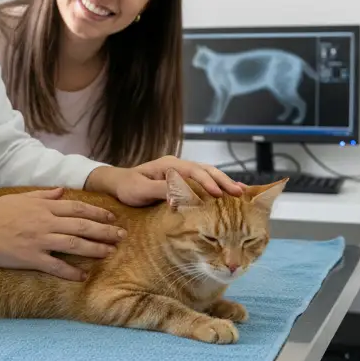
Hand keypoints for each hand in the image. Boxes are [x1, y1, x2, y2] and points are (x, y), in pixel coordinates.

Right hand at [0, 188, 124, 281]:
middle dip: (105, 231)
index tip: (112, 217)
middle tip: (121, 236)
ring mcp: (39, 241)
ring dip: (95, 249)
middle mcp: (45, 222)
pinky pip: (55, 266)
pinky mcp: (30, 258)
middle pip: (82, 226)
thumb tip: (61, 191)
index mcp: (44, 207)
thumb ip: (43, 195)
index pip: (78, 209)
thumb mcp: (20, 197)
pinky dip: (71, 272)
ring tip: (110, 253)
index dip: (97, 213)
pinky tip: (83, 276)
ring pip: (74, 244)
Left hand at [86, 157, 244, 206]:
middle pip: (206, 170)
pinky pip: (203, 181)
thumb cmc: (128, 187)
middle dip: (223, 181)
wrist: (118, 184)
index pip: (194, 171)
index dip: (207, 182)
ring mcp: (181, 172)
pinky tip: (227, 194)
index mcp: (169, 165)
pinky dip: (216, 186)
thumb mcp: (140, 190)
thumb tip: (179, 195)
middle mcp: (178, 165)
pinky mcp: (182, 180)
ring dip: (223, 182)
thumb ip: (160, 190)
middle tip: (239, 193)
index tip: (218, 194)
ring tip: (241, 192)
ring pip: (208, 174)